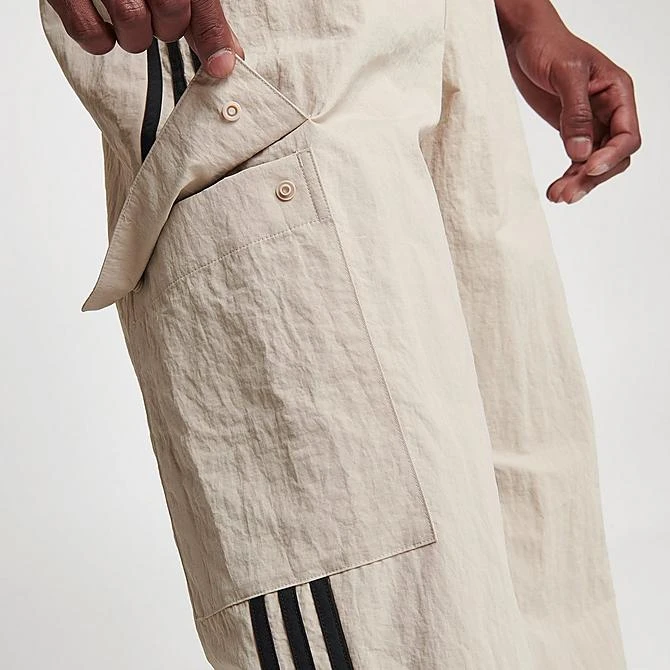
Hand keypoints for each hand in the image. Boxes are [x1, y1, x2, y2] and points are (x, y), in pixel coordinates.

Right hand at [47, 0, 243, 77]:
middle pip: (171, 14)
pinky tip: (103, 25)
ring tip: (128, 16)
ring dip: (135, 36)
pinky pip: (89, 34)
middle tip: (154, 14)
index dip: (213, 37)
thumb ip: (201, 15)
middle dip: (167, 27)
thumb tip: (228, 57)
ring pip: (133, 27)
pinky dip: (100, 40)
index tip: (220, 68)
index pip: (202, 2)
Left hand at [502, 17, 640, 203]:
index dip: (610, 156)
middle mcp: (609, 110)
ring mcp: (590, 123)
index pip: (627, 135)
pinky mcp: (569, 130)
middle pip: (612, 155)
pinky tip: (555, 189)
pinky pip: (576, 160)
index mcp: (618, 92)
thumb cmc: (548, 45)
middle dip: (592, 177)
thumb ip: (575, 113)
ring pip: (593, 162)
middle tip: (567, 194)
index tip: (587, 168)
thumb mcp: (565, 73)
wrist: (524, 41)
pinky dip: (567, 175)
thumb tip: (580, 152)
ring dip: (577, 182)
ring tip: (557, 196)